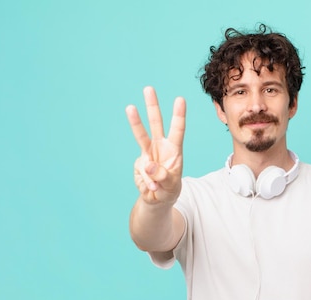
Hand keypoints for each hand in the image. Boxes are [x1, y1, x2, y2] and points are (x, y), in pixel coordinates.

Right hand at [126, 86, 185, 205]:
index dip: (178, 115)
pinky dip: (146, 182)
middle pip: (156, 124)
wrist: (157, 199)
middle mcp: (160, 147)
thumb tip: (147, 165)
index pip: (177, 130)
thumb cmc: (169, 189)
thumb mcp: (171, 185)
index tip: (180, 99)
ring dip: (135, 121)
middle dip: (152, 106)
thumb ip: (162, 176)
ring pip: (140, 135)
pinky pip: (141, 172)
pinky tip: (152, 188)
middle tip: (148, 88)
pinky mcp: (138, 163)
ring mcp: (147, 153)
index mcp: (174, 149)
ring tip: (130, 107)